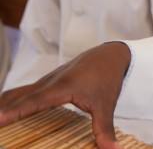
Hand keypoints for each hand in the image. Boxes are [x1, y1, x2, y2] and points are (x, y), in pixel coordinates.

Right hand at [0, 42, 131, 148]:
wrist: (110, 55)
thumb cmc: (108, 77)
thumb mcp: (106, 104)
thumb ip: (104, 128)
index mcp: (62, 88)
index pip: (33, 101)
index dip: (15, 111)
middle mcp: (49, 83)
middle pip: (19, 97)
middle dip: (2, 110)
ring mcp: (46, 80)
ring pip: (18, 92)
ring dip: (4, 104)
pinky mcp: (46, 81)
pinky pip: (23, 91)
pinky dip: (11, 100)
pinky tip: (4, 109)